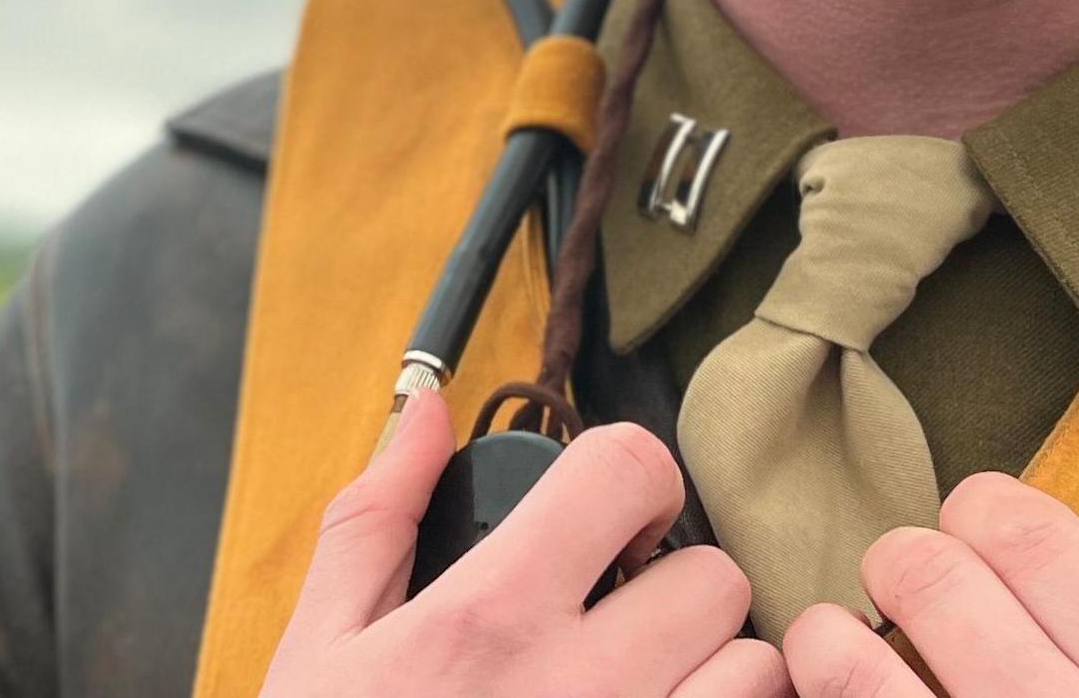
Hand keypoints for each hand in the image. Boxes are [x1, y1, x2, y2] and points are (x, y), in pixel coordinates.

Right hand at [261, 387, 788, 697]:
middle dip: (674, 593)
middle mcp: (578, 690)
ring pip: (757, 674)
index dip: (629, 479)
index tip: (611, 521)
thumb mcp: (321, 649)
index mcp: (490, 619)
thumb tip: (427, 409)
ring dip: (715, 680)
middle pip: (715, 577)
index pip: (630, 468)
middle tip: (624, 630)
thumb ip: (380, 517)